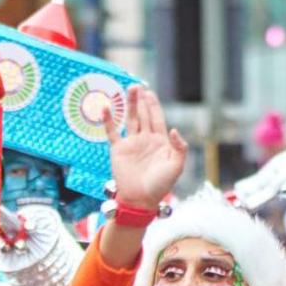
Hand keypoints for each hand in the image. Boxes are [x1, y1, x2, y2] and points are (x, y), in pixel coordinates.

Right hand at [107, 85, 187, 209]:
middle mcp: (145, 140)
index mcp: (160, 142)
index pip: (157, 118)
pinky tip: (107, 108)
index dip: (154, 105)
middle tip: (138, 86)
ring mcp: (132, 143)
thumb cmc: (160, 186)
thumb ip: (179, 147)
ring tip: (129, 89)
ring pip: (130, 119)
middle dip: (141, 100)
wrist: (141, 200)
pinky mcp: (118, 150)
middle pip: (143, 115)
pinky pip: (112, 132)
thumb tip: (173, 129)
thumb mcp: (176, 166)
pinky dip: (109, 120)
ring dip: (129, 104)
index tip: (150, 92)